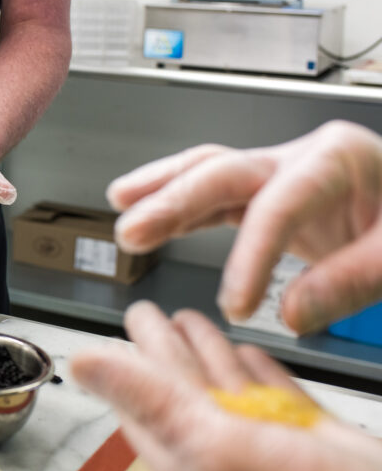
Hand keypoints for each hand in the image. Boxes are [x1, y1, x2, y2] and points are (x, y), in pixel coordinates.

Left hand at [71, 301, 381, 470]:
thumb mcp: (209, 445)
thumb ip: (147, 400)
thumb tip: (81, 363)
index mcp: (183, 452)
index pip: (141, 394)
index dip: (128, 356)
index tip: (121, 323)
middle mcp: (218, 447)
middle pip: (180, 383)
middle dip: (163, 346)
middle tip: (148, 311)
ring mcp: (265, 442)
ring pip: (225, 385)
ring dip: (206, 352)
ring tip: (193, 320)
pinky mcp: (308, 437)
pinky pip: (274, 394)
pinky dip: (259, 371)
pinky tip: (252, 355)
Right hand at [106, 121, 381, 331]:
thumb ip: (349, 282)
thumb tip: (291, 313)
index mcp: (338, 159)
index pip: (277, 206)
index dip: (249, 257)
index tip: (236, 306)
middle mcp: (303, 157)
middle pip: (224, 172)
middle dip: (173, 201)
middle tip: (133, 231)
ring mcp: (284, 171)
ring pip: (211, 174)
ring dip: (163, 194)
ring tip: (122, 212)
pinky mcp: (273, 192)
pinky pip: (218, 197)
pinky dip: (181, 209)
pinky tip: (150, 220)